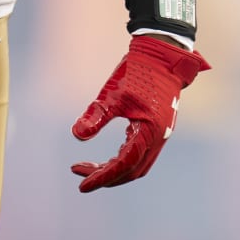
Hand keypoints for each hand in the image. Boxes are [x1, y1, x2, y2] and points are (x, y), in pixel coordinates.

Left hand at [70, 35, 208, 191]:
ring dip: (113, 169)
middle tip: (78, 172)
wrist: (161, 55)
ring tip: (88, 166)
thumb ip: (96, 116)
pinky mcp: (157, 129)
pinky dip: (122, 159)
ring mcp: (159, 135)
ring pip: (136, 164)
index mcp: (149, 133)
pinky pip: (140, 153)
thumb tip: (77, 136)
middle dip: (104, 176)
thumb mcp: (112, 94)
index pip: (123, 166)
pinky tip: (108, 157)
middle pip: (130, 171)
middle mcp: (157, 139)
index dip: (101, 177)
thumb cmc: (137, 72)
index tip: (81, 184)